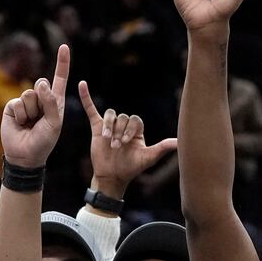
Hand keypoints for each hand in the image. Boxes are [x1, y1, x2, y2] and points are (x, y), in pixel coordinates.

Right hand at [0, 44, 69, 168]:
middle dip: (43, 100)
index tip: (64, 46)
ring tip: (31, 123)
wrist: (26, 155)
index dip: (62, 63)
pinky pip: (18, 102)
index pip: (60, 79)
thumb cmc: (44, 141)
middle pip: (42, 83)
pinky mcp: (13, 107)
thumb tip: (41, 82)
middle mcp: (41, 100)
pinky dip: (21, 114)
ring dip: (31, 111)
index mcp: (56, 102)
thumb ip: (51, 102)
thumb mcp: (54, 123)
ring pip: (29, 93)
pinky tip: (21, 124)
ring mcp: (26, 102)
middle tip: (40, 118)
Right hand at [78, 81, 176, 195]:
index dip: (131, 129)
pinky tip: (82, 84)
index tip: (127, 142)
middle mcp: (124, 126)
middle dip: (120, 132)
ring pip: (111, 115)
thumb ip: (162, 148)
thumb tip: (180, 142)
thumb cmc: (131, 168)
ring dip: (109, 126)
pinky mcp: (97, 127)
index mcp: (137, 130)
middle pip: (123, 117)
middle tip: (117, 147)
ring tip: (108, 140)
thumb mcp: (148, 158)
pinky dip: (86, 97)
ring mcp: (110, 126)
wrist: (112, 176)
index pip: (135, 120)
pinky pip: (91, 109)